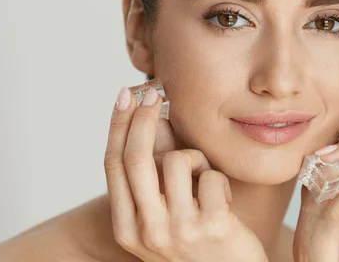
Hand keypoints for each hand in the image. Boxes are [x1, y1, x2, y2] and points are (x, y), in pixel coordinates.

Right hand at [104, 87, 267, 261]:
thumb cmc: (197, 247)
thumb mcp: (163, 219)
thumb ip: (152, 179)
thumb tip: (151, 123)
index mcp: (127, 228)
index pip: (114, 165)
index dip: (118, 126)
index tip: (126, 96)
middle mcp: (147, 231)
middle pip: (136, 158)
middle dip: (143, 117)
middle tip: (155, 92)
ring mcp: (179, 230)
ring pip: (177, 161)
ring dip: (194, 158)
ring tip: (204, 181)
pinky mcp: (212, 227)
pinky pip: (212, 175)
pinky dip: (218, 179)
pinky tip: (224, 203)